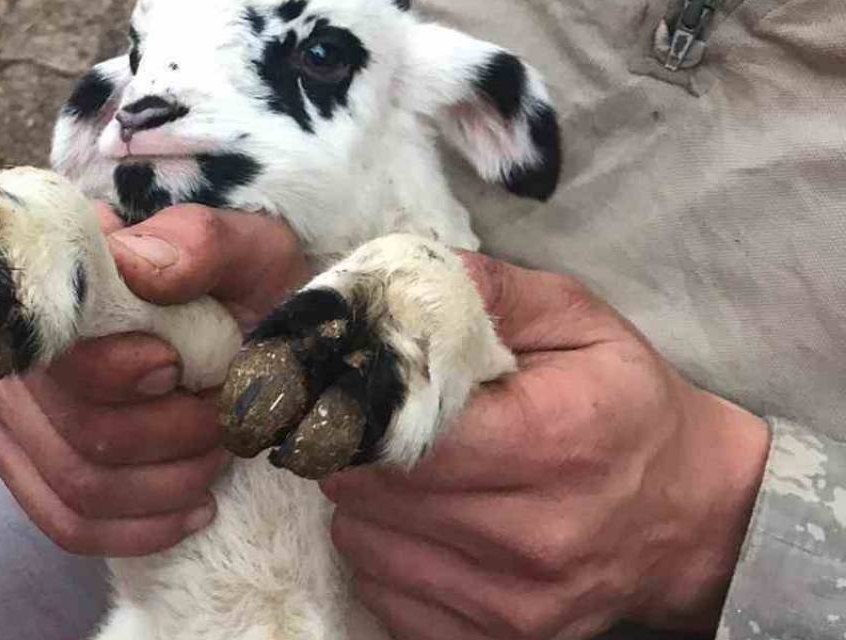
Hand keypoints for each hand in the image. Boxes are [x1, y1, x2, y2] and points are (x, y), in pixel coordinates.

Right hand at [0, 203, 309, 555]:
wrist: (243, 317)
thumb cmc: (236, 281)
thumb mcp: (242, 246)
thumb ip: (195, 243)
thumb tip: (135, 266)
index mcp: (55, 293)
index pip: (63, 358)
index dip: (121, 375)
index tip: (180, 369)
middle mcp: (19, 359)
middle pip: (81, 437)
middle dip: (172, 439)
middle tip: (222, 417)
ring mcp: (19, 419)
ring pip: (80, 490)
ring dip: (168, 485)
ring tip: (216, 455)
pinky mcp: (35, 470)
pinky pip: (69, 526)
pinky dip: (140, 529)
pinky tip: (195, 510)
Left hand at [321, 253, 770, 638]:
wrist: (695, 516)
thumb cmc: (627, 406)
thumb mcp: (578, 322)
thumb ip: (490, 292)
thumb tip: (406, 280)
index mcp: (551, 440)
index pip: (400, 433)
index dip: (359, 406)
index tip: (350, 390)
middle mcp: (534, 535)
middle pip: (370, 491)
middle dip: (354, 450)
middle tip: (373, 427)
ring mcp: (515, 602)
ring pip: (363, 545)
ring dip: (364, 505)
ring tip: (406, 476)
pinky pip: (385, 596)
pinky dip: (385, 556)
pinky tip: (422, 526)